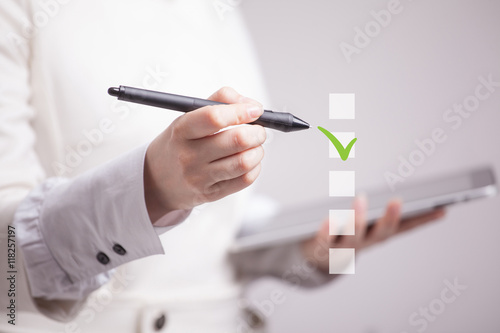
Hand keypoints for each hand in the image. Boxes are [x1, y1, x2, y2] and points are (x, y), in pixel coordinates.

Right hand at [143, 87, 265, 221]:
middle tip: (258, 129)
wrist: (156, 180)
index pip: (214, 117)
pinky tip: (250, 161)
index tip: (255, 110)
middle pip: (236, 140)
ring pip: (244, 162)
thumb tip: (251, 105)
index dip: (241, 111)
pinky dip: (255, 167)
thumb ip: (219, 101)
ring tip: (255, 145)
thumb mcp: (187, 116)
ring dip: (258, 150)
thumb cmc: (180, 143)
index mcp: (182, 130)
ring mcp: (199, 177)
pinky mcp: (211, 194)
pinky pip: (244, 180)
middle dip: (257, 132)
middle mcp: (189, 155)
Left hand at [301, 196, 445, 272]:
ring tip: (360, 199)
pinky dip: (328, 230)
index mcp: (377, 235)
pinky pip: (325, 240)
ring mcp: (343, 248)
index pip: (405, 228)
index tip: (441, 208)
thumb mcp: (366, 223)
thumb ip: (383, 209)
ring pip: (353, 237)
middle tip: (398, 201)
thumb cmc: (345, 234)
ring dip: (358, 219)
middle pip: (381, 233)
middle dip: (391, 218)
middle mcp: (364, 243)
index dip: (424, 220)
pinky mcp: (322, 248)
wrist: (318, 260)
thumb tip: (401, 189)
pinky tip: (329, 218)